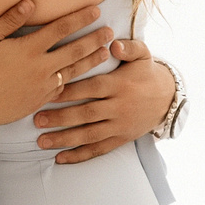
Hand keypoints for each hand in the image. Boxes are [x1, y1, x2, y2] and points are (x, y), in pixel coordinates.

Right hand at [0, 0, 115, 136]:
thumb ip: (10, 20)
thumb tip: (30, 2)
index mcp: (28, 49)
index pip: (61, 29)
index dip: (80, 19)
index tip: (96, 11)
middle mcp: (40, 68)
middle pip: (75, 50)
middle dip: (95, 39)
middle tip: (111, 32)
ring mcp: (41, 87)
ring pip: (74, 71)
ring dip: (91, 61)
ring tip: (106, 53)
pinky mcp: (38, 102)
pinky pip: (62, 89)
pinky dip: (74, 81)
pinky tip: (79, 77)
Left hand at [33, 47, 173, 162]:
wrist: (168, 98)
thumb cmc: (146, 72)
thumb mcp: (143, 54)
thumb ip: (129, 47)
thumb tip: (113, 44)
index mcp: (120, 85)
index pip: (92, 88)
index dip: (70, 91)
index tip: (48, 92)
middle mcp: (119, 107)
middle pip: (87, 114)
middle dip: (60, 118)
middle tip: (36, 119)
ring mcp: (120, 126)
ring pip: (90, 135)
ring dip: (64, 140)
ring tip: (41, 141)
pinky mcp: (121, 139)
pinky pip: (99, 150)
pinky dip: (79, 156)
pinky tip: (60, 159)